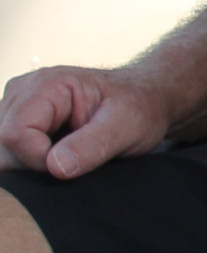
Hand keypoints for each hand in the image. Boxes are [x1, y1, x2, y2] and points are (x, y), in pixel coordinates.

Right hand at [0, 66, 176, 179]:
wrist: (146, 98)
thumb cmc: (139, 108)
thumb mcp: (126, 126)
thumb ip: (92, 146)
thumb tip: (55, 167)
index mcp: (47, 85)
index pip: (14, 134)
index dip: (38, 159)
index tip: (72, 163)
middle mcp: (23, 92)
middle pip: (3, 146)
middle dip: (34, 164)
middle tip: (77, 157)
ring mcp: (16, 107)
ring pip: (2, 153)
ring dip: (32, 164)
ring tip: (71, 153)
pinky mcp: (17, 121)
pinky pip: (8, 153)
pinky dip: (30, 163)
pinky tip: (59, 155)